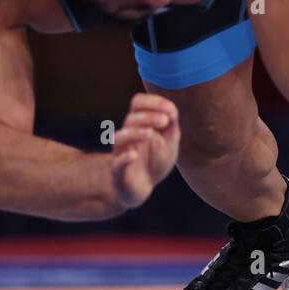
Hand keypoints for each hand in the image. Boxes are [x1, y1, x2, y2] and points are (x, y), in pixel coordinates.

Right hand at [111, 93, 180, 208]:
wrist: (144, 187)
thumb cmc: (156, 159)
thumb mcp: (170, 141)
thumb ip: (171, 126)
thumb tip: (171, 110)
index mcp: (139, 123)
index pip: (138, 103)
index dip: (153, 102)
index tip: (171, 110)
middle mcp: (127, 135)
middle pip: (130, 118)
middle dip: (149, 117)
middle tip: (165, 122)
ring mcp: (121, 153)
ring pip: (120, 138)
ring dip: (136, 133)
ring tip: (151, 134)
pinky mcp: (119, 172)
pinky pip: (117, 163)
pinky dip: (124, 158)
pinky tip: (134, 155)